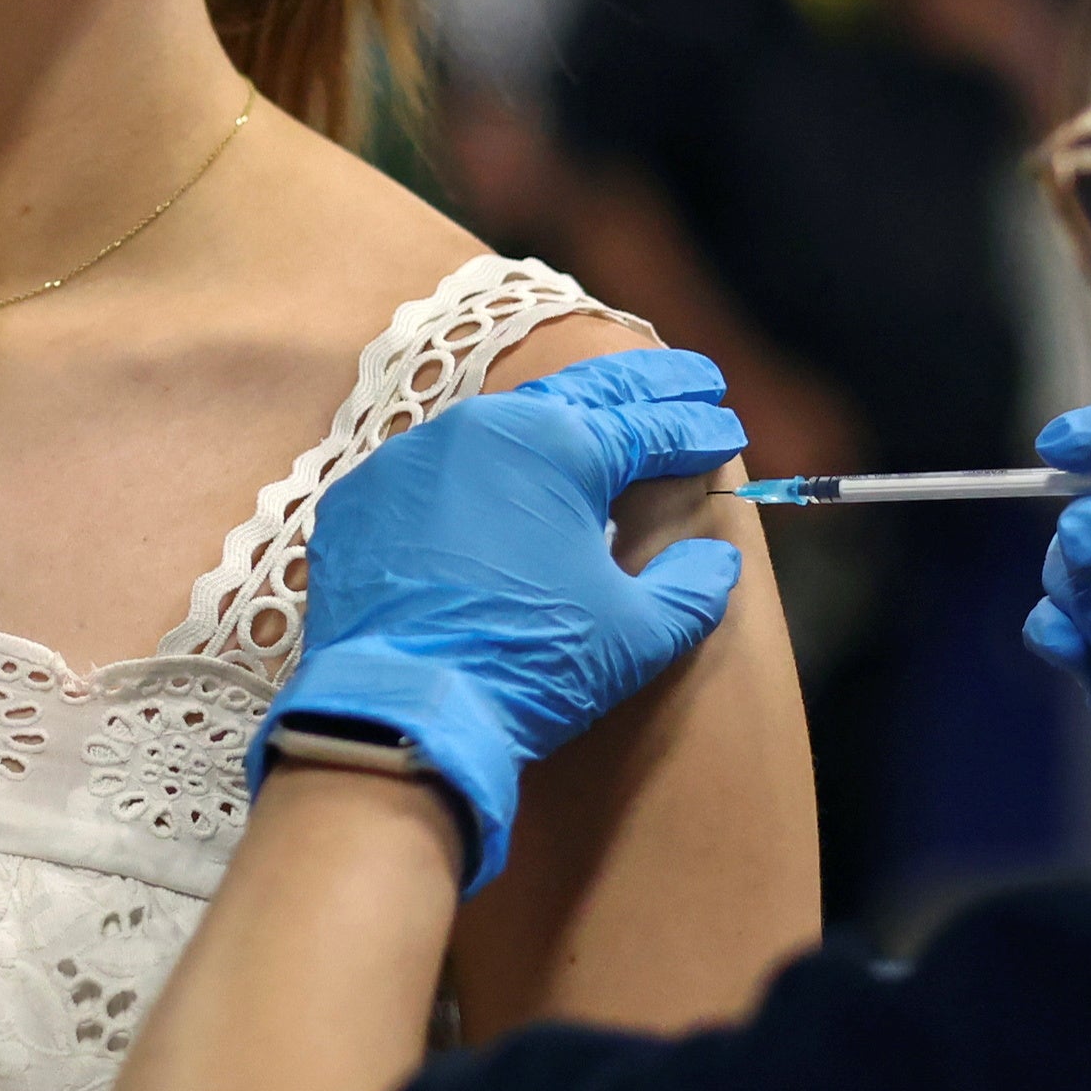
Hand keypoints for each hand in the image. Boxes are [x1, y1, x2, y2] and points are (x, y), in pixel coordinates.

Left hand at [260, 352, 747, 892]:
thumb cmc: (529, 665)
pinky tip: (502, 479)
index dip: (695, 431)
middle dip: (642, 387)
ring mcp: (410, 458)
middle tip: (693, 380)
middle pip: (578, 396)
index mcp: (556, 446)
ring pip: (498, 425)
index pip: (646, 428)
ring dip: (554, 420)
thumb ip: (690, 588)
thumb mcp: (636, 633)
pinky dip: (478, 470)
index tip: (728, 430)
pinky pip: (433, 470)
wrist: (400, 710)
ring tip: (600, 417)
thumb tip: (716, 559)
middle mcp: (479, 429)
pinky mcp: (362, 498)